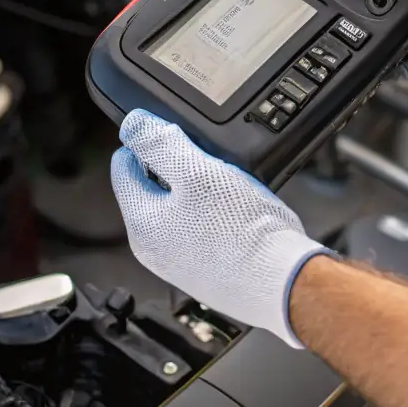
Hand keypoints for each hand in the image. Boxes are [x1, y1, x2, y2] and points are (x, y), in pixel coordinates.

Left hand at [109, 110, 330, 347]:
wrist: (284, 281)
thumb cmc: (243, 232)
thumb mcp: (197, 171)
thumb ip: (159, 144)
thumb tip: (132, 125)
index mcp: (142, 223)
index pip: (123, 168)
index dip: (146, 144)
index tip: (171, 136)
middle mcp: (154, 249)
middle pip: (152, 190)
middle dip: (176, 171)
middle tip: (209, 164)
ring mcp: (180, 264)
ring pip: (179, 211)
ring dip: (198, 194)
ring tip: (229, 190)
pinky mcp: (206, 272)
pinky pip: (201, 232)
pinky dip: (214, 218)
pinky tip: (237, 216)